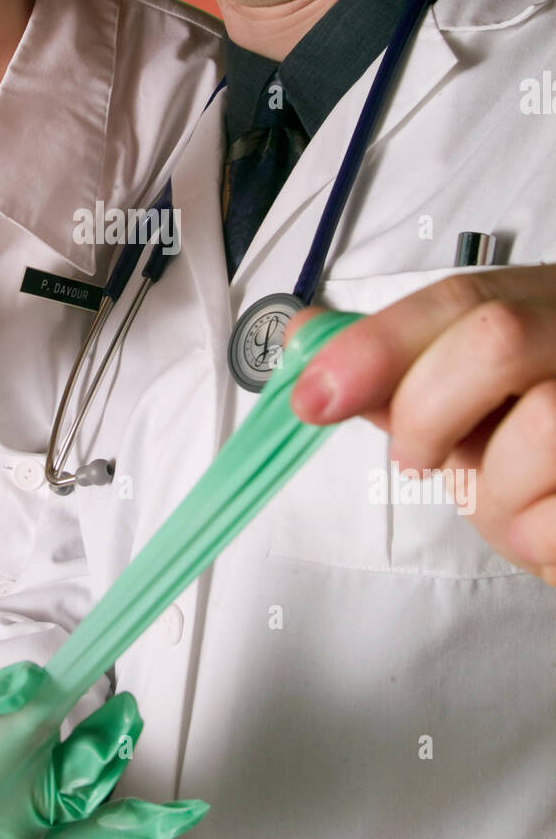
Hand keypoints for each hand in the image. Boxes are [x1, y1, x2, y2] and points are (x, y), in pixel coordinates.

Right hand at [0, 554, 206, 838]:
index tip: (27, 676)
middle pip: (32, 733)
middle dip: (65, 698)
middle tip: (106, 654)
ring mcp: (19, 823)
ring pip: (79, 777)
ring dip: (109, 742)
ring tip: (127, 714)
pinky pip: (108, 834)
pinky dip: (154, 821)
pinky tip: (190, 806)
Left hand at [286, 266, 555, 585]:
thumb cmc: (537, 450)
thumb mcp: (471, 401)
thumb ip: (398, 372)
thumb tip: (306, 340)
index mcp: (547, 303)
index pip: (461, 297)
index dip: (379, 342)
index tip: (316, 394)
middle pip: (497, 338)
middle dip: (428, 411)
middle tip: (417, 460)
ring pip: (543, 422)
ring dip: (496, 491)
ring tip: (507, 507)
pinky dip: (536, 541)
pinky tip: (547, 532)